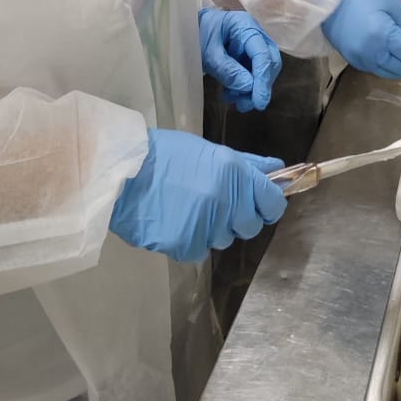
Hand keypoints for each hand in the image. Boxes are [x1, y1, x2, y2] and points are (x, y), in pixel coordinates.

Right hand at [109, 129, 286, 263]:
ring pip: (223, 239)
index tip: (258, 203)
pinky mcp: (186, 245)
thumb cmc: (165, 154)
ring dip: (212, 228)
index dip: (268, 204)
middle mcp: (226, 202)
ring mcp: (206, 227)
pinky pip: (199, 250)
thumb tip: (279, 168)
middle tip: (215, 204)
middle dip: (238, 218)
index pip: (273, 203)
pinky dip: (190, 240)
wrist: (122, 170)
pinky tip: (174, 222)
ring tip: (187, 209)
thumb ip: (247, 164)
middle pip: (250, 226)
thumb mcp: (209, 151)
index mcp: (235, 174)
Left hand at [198, 9, 282, 111]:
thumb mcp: (208, 54)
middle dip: (259, 86)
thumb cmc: (197, 35)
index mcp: (245, 26)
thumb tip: (249, 87)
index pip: (262, 54)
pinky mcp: (249, 57)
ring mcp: (253, 46)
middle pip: (269, 63)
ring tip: (233, 100)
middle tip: (244, 104)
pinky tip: (231, 95)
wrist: (189, 30)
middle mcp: (255, 35)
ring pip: (263, 71)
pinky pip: (253, 74)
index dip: (263, 80)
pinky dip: (245, 88)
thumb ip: (227, 70)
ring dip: (251, 90)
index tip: (259, 102)